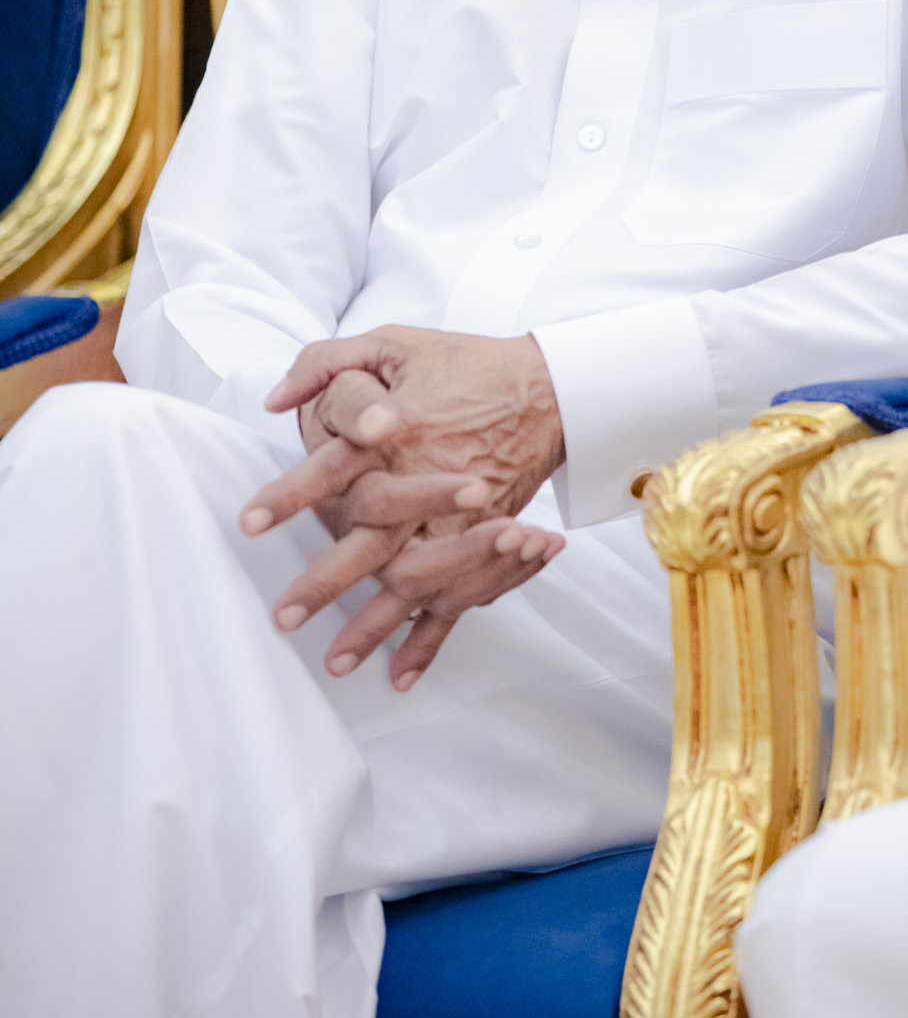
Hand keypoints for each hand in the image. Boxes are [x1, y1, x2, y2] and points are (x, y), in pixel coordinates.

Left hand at [239, 327, 567, 688]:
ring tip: (335, 662)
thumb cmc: (464, 364)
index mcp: (402, 429)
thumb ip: (327, 363)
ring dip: (374, 625)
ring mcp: (462, 517)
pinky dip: (432, 639)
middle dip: (327, 582)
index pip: (335, 464)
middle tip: (284, 617)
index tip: (250, 523)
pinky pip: (460, 597)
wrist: (547, 388)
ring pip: (413, 580)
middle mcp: (429, 479)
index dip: (291, 492)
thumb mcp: (393, 343)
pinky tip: (401, 674)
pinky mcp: (487, 538)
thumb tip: (274, 401)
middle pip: (372, 542)